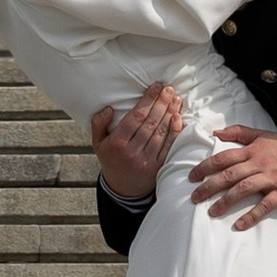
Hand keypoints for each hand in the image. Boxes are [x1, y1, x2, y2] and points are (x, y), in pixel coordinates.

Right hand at [91, 84, 181, 199]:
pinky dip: (174, 131)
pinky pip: (168, 146)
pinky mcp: (158, 167)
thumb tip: (109, 108)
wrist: (122, 190)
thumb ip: (98, 124)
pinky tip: (178, 117)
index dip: (148, 100)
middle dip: (161, 103)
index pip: (135, 117)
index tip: (156, 87)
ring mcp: (146, 161)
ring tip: (175, 98)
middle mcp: (131, 152)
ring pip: (161, 133)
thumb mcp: (98, 143)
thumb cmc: (111, 160)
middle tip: (169, 88)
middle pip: (150, 123)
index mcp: (116, 143)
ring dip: (170, 113)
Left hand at [189, 123, 276, 228]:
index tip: (192, 177)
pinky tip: (239, 225)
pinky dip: (252, 216)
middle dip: (209, 186)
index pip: (223, 158)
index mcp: (252, 151)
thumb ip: (238, 132)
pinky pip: (265, 205)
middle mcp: (259, 164)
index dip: (205, 167)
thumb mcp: (262, 134)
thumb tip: (216, 132)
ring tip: (211, 211)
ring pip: (243, 189)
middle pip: (229, 175)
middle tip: (194, 197)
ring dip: (226, 201)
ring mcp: (271, 178)